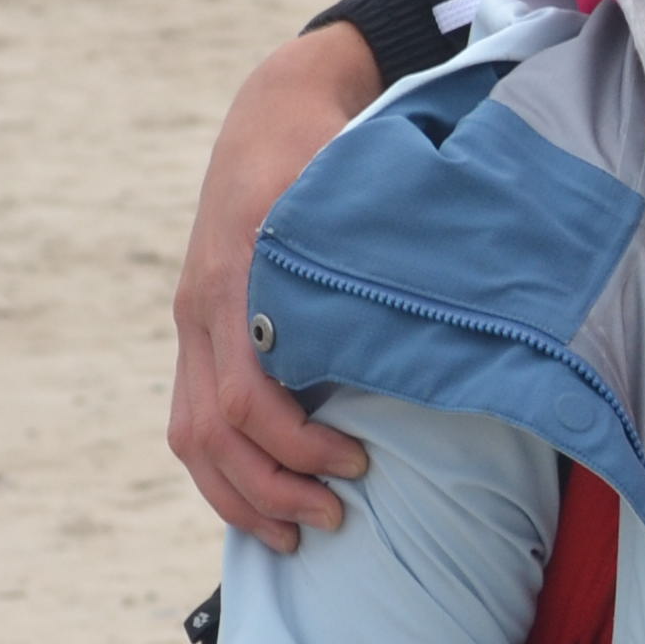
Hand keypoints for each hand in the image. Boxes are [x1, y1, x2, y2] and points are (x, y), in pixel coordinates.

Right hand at [170, 26, 380, 548]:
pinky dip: (222, 471)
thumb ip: (377, 248)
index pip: (245, 394)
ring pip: (191, 435)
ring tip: (300, 534)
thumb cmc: (329, 148)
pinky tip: (262, 503)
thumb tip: (455, 301)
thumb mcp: (355, 184)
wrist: (274, 109)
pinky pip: (190, 418)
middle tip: (340, 515)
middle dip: (273, 487)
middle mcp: (205, 304)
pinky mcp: (198, 328)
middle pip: (211, 430)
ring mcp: (194, 318)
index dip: (297, 444)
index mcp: (241, 273)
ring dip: (242, 495)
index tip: (359, 461)